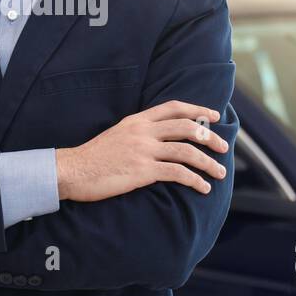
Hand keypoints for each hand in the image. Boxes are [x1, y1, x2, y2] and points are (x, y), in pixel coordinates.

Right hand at [54, 100, 228, 202]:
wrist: (73, 170)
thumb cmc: (92, 158)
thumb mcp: (116, 135)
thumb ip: (137, 133)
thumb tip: (157, 139)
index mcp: (137, 121)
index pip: (173, 108)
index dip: (197, 110)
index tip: (213, 116)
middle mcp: (143, 132)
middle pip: (186, 127)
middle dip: (209, 137)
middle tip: (222, 147)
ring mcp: (143, 150)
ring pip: (187, 151)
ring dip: (208, 162)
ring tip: (219, 172)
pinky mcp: (142, 171)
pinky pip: (177, 173)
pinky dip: (195, 180)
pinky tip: (202, 188)